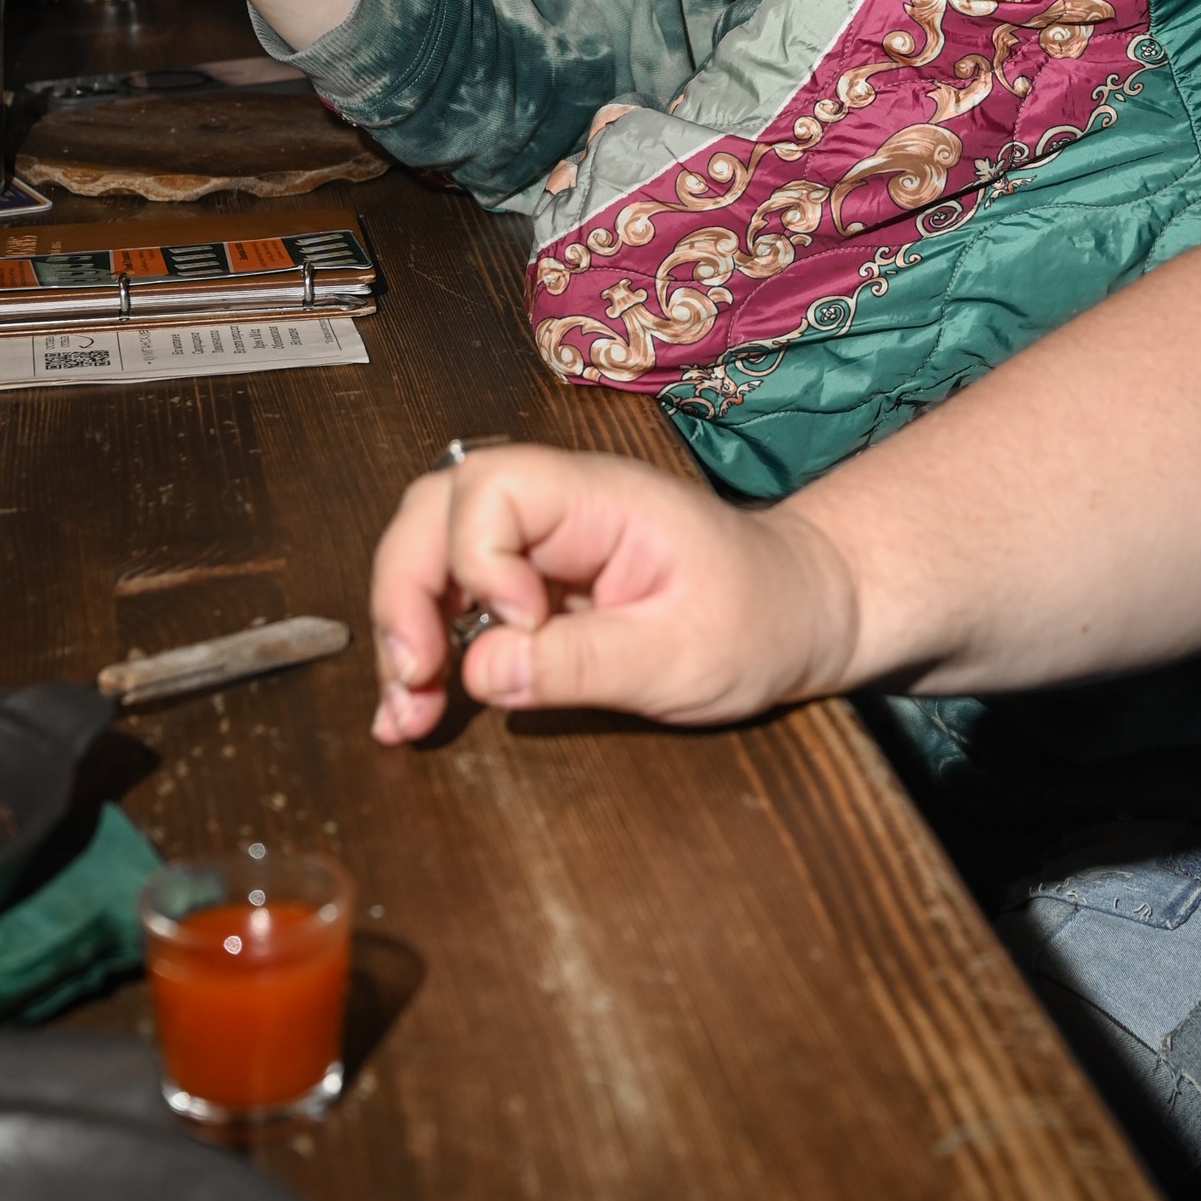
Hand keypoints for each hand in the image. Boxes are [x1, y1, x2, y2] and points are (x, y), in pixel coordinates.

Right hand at [369, 448, 857, 736]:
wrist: (796, 616)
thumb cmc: (759, 617)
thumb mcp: (685, 655)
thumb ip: (584, 661)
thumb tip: (480, 670)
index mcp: (599, 498)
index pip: (491, 488)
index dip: (479, 559)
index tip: (518, 625)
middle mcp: (555, 508)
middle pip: (434, 512)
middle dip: (405, 594)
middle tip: (414, 678)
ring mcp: (536, 546)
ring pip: (429, 555)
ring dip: (403, 630)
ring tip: (406, 711)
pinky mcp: (528, 588)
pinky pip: (454, 604)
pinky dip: (425, 654)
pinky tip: (411, 713)